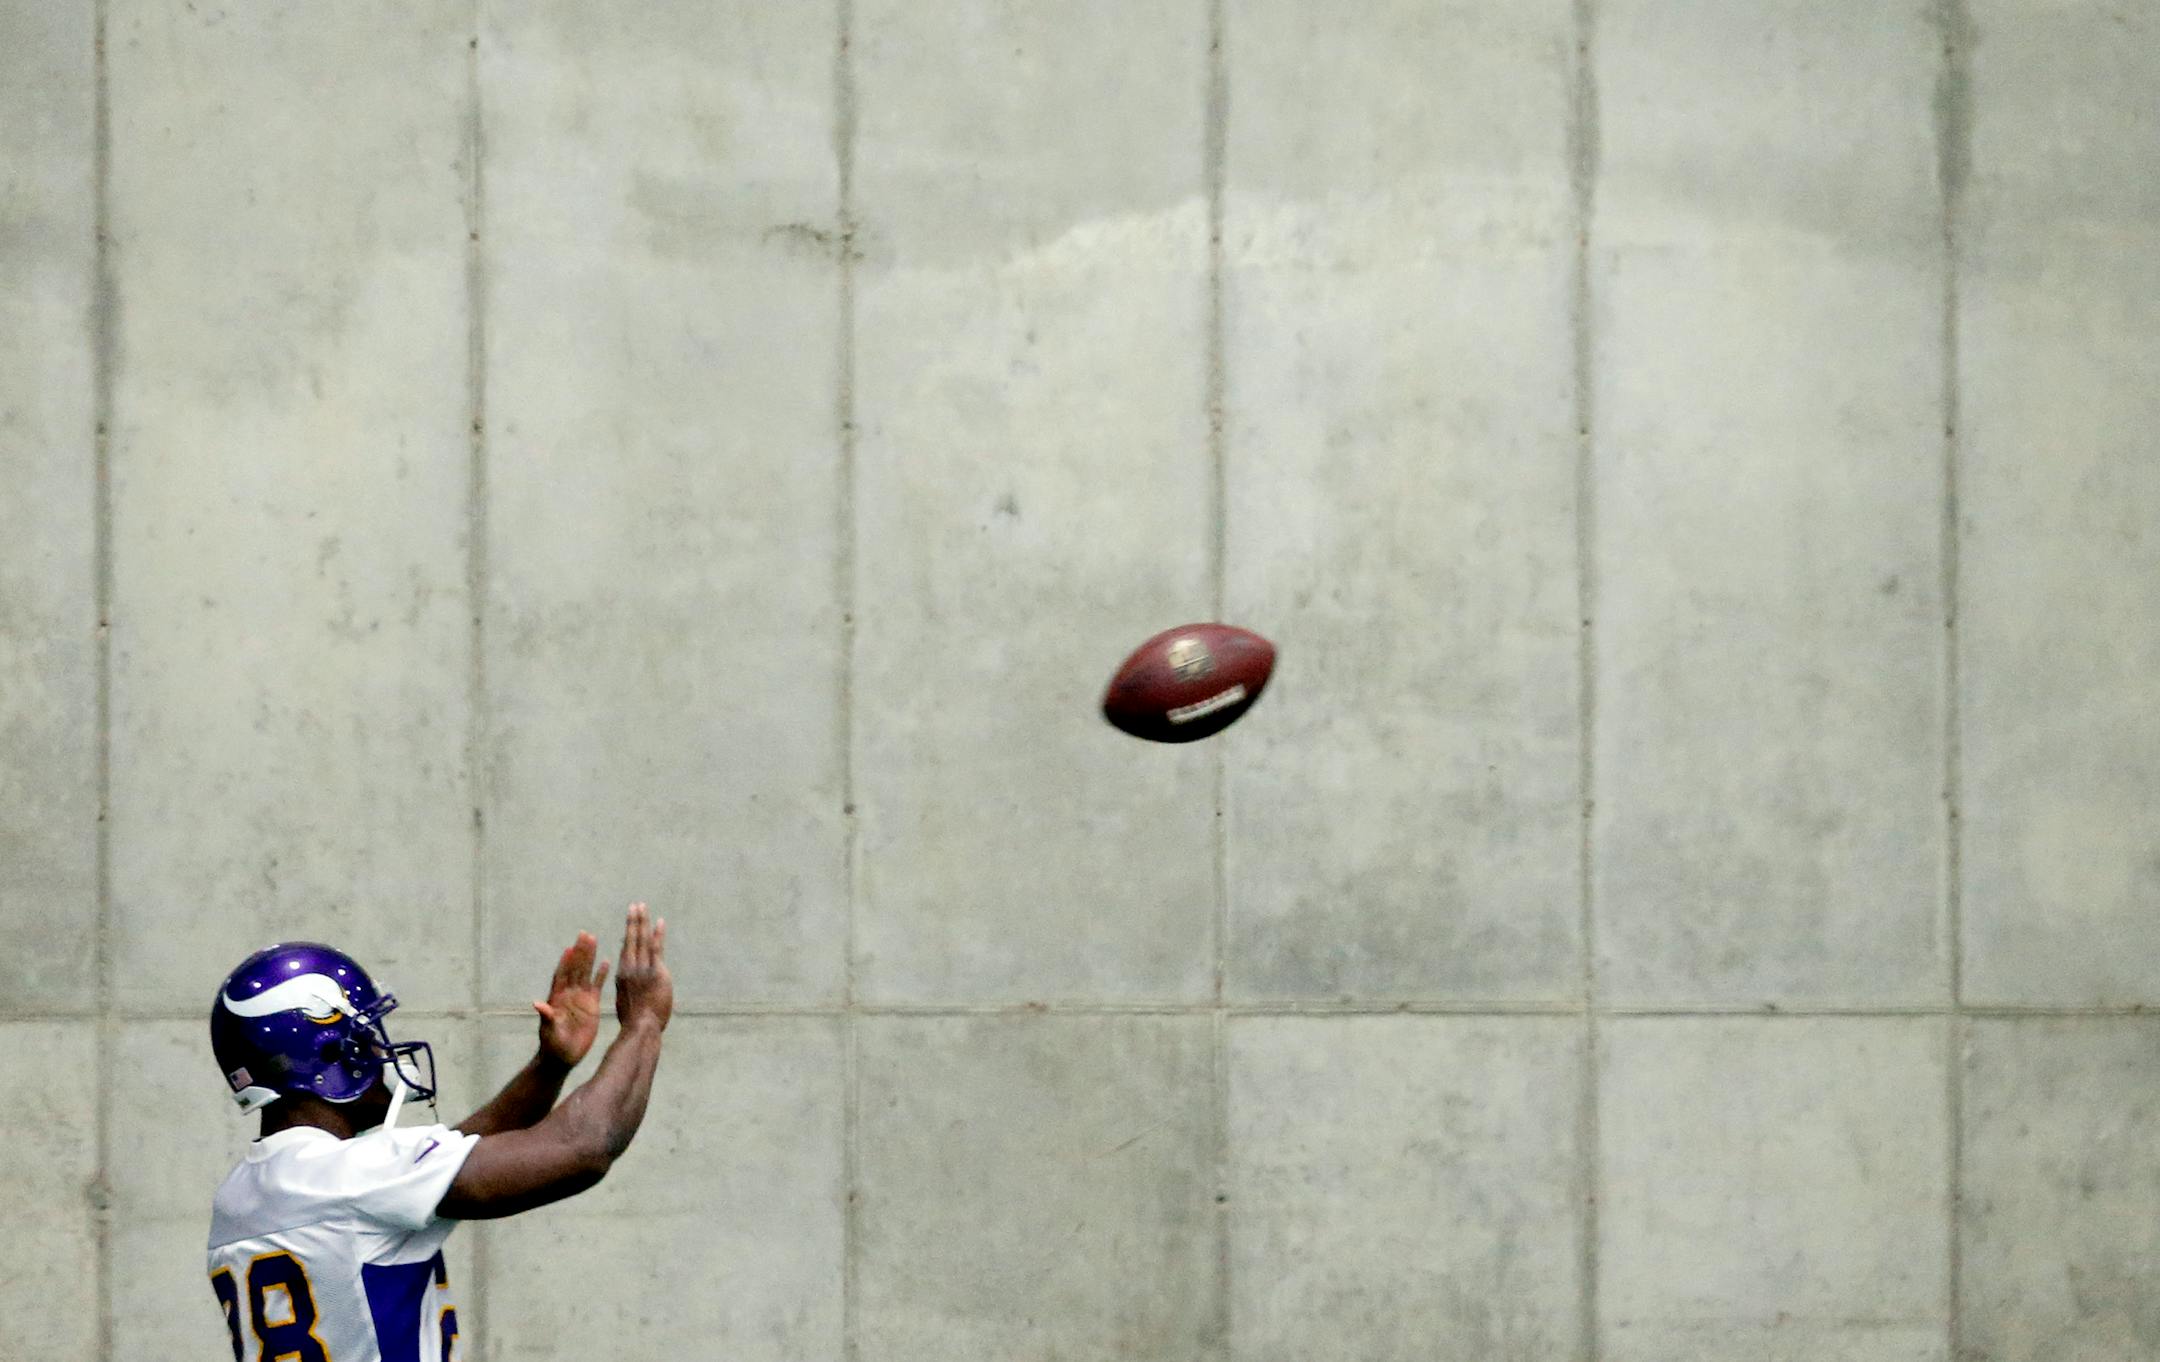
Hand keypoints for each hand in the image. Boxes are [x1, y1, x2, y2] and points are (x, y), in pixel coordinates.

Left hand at [533, 931, 608, 1067]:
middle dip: (580, 952)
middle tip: (585, 934)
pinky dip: (602, 974)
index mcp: (558, 998)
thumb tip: (537, 1003)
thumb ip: (546, 1017)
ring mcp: (581, 998)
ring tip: (594, 939)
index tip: (570, 948)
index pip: (562, 976)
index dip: (565, 963)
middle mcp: (569, 994)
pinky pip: (598, 986)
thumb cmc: (553, 1045)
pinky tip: (607, 962)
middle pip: (575, 968)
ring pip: (586, 973)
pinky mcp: (591, 1005)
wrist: (563, 1057)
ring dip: (590, 957)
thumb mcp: (549, 1031)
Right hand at [613, 901, 672, 1032]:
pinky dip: (658, 934)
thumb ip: (627, 987)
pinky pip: (656, 948)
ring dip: (643, 922)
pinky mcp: (655, 972)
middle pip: (632, 939)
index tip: (630, 921)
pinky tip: (659, 922)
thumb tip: (628, 980)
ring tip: (643, 907)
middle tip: (636, 905)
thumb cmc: (633, 1020)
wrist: (640, 1027)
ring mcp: (642, 969)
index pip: (626, 949)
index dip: (628, 933)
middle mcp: (630, 968)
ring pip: (642, 940)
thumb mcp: (625, 1001)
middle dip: (634, 921)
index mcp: (622, 975)